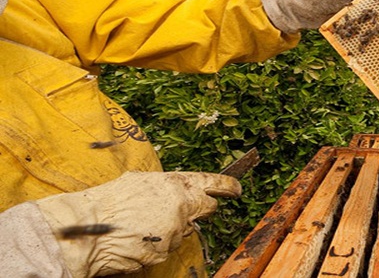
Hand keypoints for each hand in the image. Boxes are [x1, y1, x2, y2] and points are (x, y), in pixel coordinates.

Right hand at [35, 171, 240, 276]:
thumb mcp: (141, 181)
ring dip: (171, 230)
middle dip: (197, 211)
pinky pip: (167, 248)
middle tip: (178, 211)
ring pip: (184, 231)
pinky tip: (137, 239)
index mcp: (177, 184)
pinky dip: (156, 245)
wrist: (87, 227)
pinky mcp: (164, 251)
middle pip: (206, 209)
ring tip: (141, 224)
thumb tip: (180, 188)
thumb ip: (167, 186)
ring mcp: (174, 231)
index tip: (236, 190)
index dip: (229, 186)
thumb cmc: (109, 201)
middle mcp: (181, 206)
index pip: (215, 183)